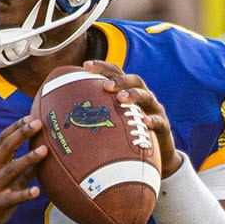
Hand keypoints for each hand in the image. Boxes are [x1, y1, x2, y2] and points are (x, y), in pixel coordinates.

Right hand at [0, 115, 46, 223]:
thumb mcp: (9, 182)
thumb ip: (25, 170)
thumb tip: (45, 156)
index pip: (2, 139)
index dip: (16, 127)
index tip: (31, 116)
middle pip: (5, 148)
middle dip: (21, 134)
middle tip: (38, 123)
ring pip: (10, 170)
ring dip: (28, 159)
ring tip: (45, 150)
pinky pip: (11, 199)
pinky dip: (24, 195)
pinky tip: (37, 192)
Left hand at [84, 60, 181, 175]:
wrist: (158, 157)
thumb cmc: (128, 138)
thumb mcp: (113, 125)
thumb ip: (95, 117)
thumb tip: (60, 121)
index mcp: (129, 92)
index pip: (116, 74)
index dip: (102, 67)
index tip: (85, 66)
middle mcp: (143, 97)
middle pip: (133, 80)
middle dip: (119, 80)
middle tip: (105, 86)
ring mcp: (155, 110)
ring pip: (147, 96)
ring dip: (134, 95)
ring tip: (121, 99)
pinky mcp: (164, 127)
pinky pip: (159, 122)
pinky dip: (152, 120)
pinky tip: (144, 122)